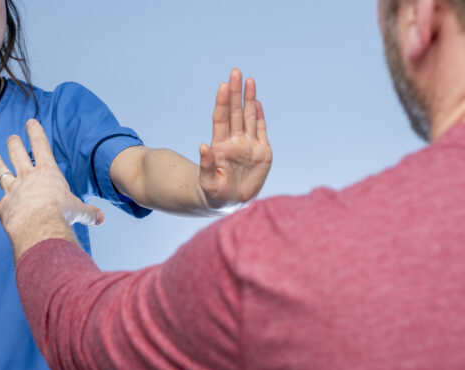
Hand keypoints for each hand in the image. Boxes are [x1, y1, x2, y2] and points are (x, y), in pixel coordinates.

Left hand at [0, 119, 103, 260]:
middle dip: (14, 145)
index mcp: (47, 173)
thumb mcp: (79, 210)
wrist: (41, 224)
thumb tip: (100, 218)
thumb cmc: (61, 214)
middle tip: (11, 138)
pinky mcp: (3, 208)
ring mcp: (13, 191)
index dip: (35, 133)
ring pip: (2, 174)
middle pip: (18, 155)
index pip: (41, 147)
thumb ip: (88, 213)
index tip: (30, 122)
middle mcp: (28, 178)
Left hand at [199, 68, 271, 208]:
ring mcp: (249, 146)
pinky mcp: (262, 153)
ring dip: (249, 99)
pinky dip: (260, 116)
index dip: (223, 102)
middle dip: (236, 92)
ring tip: (248, 80)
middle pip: (236, 112)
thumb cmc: (214, 194)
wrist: (228, 202)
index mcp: (221, 146)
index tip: (223, 86)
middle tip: (235, 71)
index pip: (221, 118)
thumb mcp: (208, 183)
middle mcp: (235, 142)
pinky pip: (261, 131)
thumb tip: (203, 147)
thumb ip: (206, 166)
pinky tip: (257, 102)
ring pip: (249, 117)